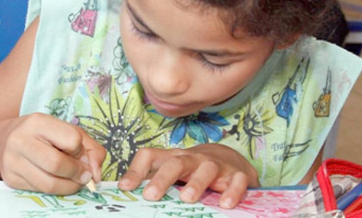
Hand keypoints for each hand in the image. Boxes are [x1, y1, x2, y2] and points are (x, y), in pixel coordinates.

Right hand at [0, 113, 105, 194]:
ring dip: (69, 186)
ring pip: (49, 183)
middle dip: (77, 173)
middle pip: (57, 164)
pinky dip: (56, 190)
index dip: (80, 150)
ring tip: (74, 180)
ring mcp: (13, 161)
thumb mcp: (68, 131)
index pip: (71, 139)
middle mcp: (21, 140)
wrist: (4, 142)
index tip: (80, 153)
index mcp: (38, 122)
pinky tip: (57, 181)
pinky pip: (40, 191)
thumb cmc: (43, 135)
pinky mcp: (11, 179)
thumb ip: (91, 149)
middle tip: (84, 175)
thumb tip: (96, 175)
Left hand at [118, 143, 259, 208]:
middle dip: (163, 178)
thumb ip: (153, 182)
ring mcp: (216, 165)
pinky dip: (232, 191)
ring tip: (188, 198)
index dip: (135, 170)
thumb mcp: (172, 173)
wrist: (230, 159)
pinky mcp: (237, 175)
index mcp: (173, 159)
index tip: (125, 188)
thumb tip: (125, 196)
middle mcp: (192, 159)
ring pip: (206, 168)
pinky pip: (236, 181)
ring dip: (197, 183)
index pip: (150, 156)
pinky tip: (225, 204)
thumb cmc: (193, 170)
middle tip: (151, 195)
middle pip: (176, 163)